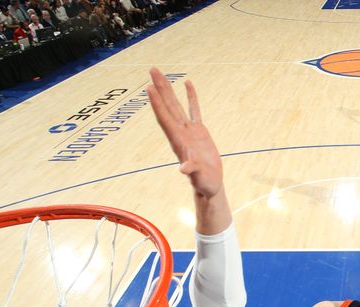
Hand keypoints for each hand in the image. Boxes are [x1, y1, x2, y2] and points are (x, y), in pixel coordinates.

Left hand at [146, 67, 222, 198]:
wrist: (210, 185)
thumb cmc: (203, 183)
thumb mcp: (198, 177)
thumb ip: (191, 170)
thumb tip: (183, 169)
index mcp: (178, 141)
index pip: (165, 119)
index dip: (158, 104)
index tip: (149, 88)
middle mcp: (180, 133)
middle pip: (167, 106)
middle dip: (160, 88)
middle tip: (152, 69)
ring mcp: (189, 130)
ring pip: (177, 105)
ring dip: (169, 89)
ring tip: (161, 73)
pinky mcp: (199, 131)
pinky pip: (194, 110)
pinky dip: (191, 97)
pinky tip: (187, 83)